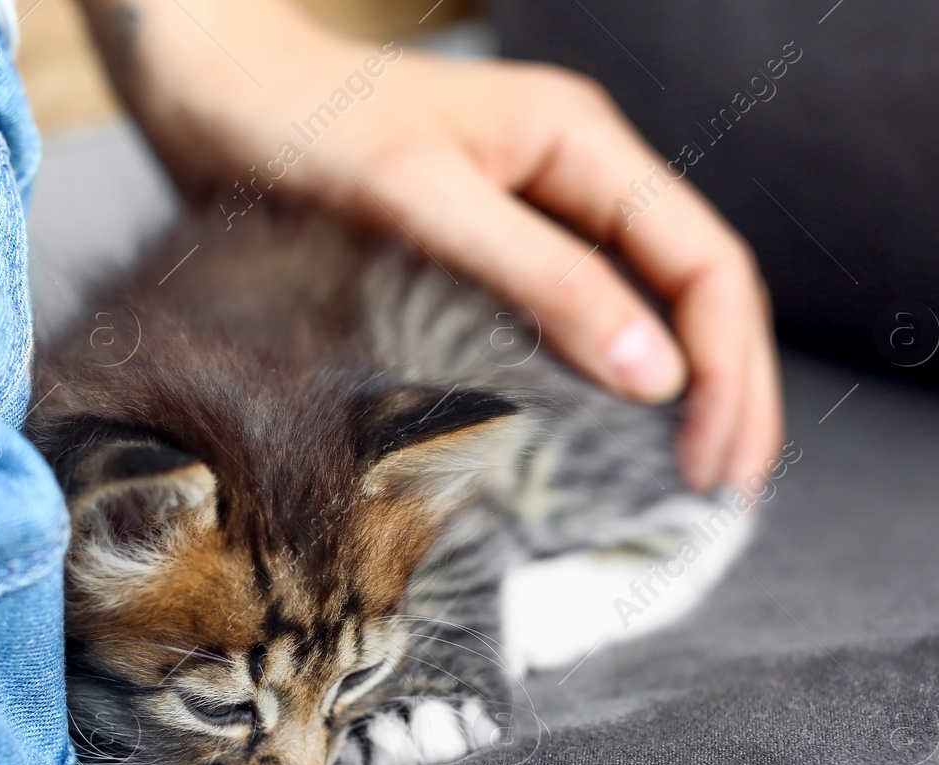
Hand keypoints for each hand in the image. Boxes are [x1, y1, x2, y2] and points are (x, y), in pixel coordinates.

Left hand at [79, 0, 781, 490]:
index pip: (705, 260)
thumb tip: (657, 375)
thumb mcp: (425, 202)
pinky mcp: (485, 249)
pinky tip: (604, 437)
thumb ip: (542, 280)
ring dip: (679, 390)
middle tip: (726, 493)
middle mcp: (573, 175)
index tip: (719, 462)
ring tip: (691, 476)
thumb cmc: (303, 129)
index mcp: (580, 143)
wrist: (209, 96)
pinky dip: (602, 380)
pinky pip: (571, 317)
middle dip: (726, 389)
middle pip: (692, 288)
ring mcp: (532, 211)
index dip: (729, 366)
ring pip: (641, 307)